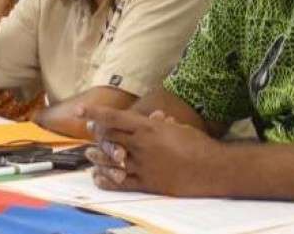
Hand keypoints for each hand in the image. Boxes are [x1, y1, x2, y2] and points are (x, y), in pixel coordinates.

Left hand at [79, 105, 225, 196]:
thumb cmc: (197, 144)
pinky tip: (98, 177)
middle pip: (110, 138)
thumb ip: (160, 124)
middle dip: (97, 134)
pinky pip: (120, 182)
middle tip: (89, 130)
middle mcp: (142, 145)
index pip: (115, 117)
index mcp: (149, 127)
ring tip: (89, 154)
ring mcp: (143, 165)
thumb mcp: (177, 127)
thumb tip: (154, 117)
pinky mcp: (147, 183)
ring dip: (97, 156)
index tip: (82, 110)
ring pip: (111, 160)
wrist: (211, 168)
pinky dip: (107, 179)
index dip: (96, 113)